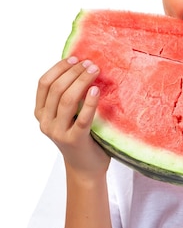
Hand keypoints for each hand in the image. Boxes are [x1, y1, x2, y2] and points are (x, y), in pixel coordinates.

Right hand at [34, 56, 109, 174]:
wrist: (86, 169)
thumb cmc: (81, 138)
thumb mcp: (68, 117)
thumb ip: (68, 98)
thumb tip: (82, 68)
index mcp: (41, 114)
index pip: (43, 84)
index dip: (58, 68)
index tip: (75, 58)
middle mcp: (45, 122)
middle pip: (56, 89)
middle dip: (73, 72)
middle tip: (90, 63)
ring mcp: (58, 132)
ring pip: (66, 99)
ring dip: (81, 81)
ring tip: (95, 71)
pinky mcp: (75, 140)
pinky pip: (82, 117)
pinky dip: (89, 102)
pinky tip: (96, 90)